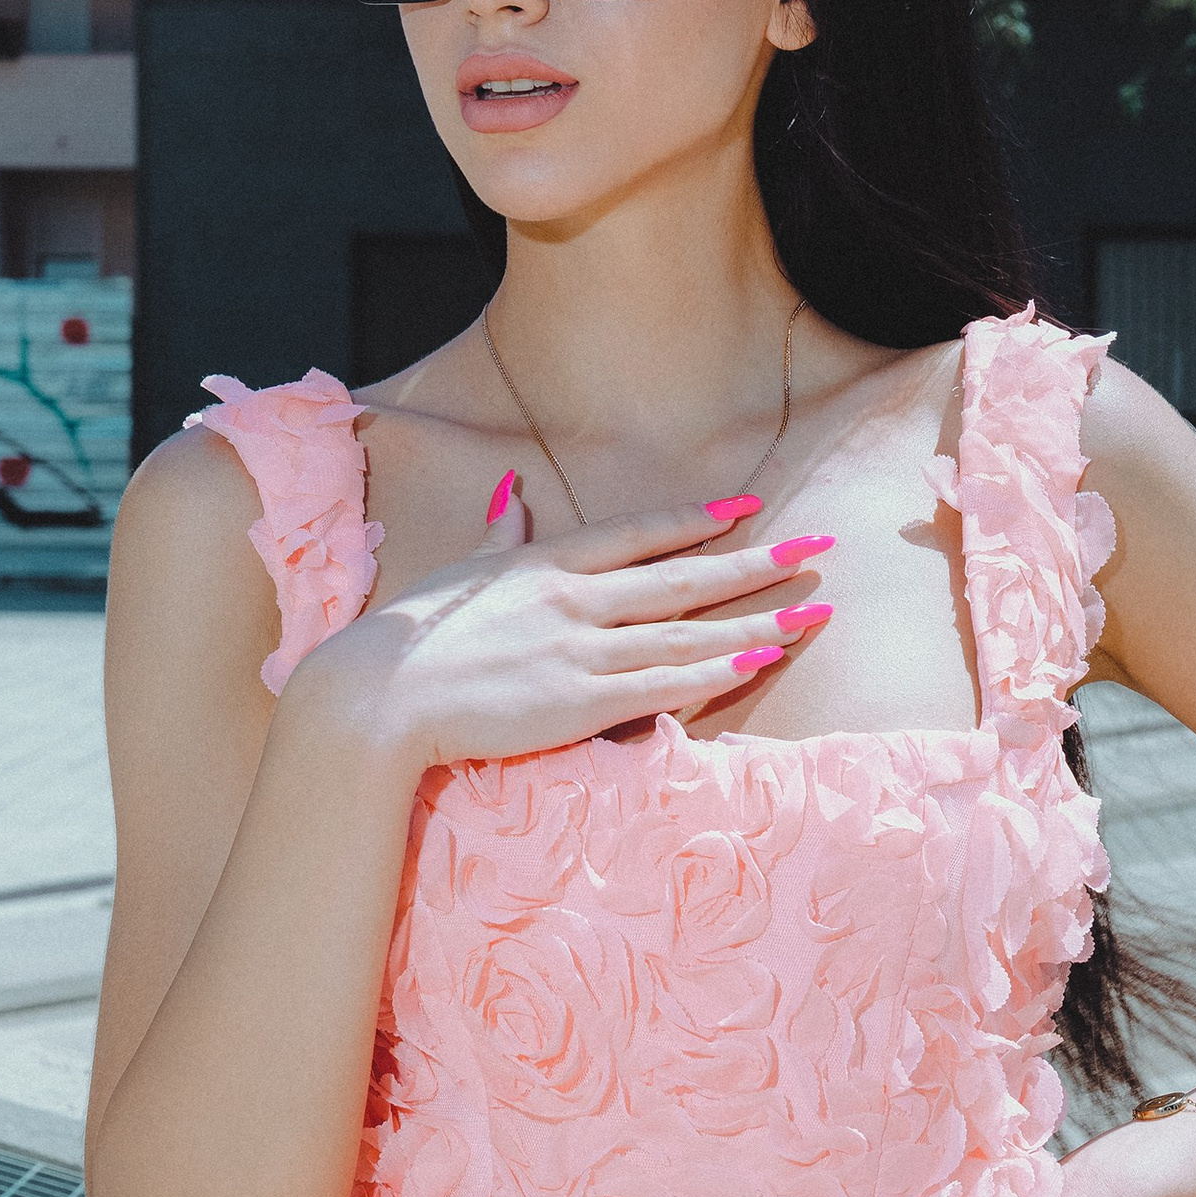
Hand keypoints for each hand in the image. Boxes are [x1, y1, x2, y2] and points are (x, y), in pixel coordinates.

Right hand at [283, 486, 833, 777]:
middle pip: (684, 578)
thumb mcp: (460, 572)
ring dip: (755, 622)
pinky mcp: (580, 701)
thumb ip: (498, 535)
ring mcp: (582, 649)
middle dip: (757, 564)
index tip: (748, 506)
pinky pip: (664, 684)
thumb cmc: (413, 636)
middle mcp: (576, 598)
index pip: (639, 532)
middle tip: (817, 551)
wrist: (379, 694)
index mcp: (547, 563)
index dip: (697, 519)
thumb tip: (511, 495)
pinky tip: (757, 659)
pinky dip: (715, 671)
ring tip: (811, 613)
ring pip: (688, 632)